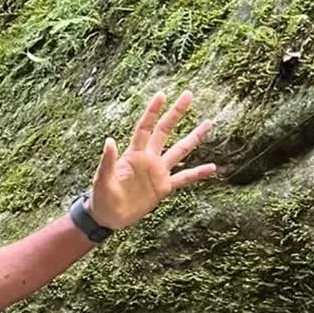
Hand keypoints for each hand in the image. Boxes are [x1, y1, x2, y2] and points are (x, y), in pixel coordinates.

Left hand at [88, 91, 215, 231]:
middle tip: (188, 95)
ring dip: (194, 137)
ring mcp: (158, 172)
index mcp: (133, 154)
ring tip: (208, 124)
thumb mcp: (102, 179)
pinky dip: (198, 173)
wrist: (108, 217)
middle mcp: (148, 159)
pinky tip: (212, 168)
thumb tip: (109, 140)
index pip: (145, 128)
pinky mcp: (163, 187)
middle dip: (176, 113)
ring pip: (180, 150)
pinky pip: (184, 178)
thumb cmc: (101, 197)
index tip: (162, 95)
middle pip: (165, 131)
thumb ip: (107, 161)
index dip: (152, 112)